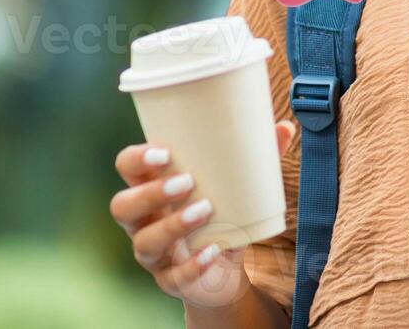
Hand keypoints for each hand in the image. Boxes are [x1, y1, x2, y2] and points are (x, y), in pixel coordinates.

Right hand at [109, 120, 297, 308]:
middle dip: (150, 193)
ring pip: (144, 243)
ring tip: (205, 211)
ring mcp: (154, 254)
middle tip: (187, 183)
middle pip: (123, 206)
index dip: (136, 159)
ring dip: (172, 226)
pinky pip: (173, 277)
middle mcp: (144, 222)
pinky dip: (192, 265)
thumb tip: (285, 128)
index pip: (127, 168)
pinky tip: (212, 251)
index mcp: (153, 189)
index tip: (163, 152)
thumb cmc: (222, 215)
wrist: (223, 271)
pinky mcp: (171, 281)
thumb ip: (257, 158)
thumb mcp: (236, 187)